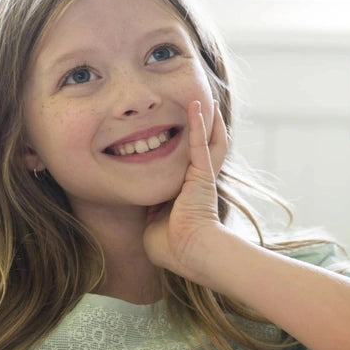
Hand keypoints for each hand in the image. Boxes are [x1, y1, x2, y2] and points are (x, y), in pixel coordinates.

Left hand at [143, 99, 228, 279]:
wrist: (191, 253)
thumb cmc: (172, 248)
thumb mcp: (154, 225)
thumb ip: (149, 213)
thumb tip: (140, 210)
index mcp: (186, 192)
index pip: (185, 163)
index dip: (183, 147)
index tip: (176, 135)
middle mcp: (197, 181)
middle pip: (205, 146)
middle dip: (204, 127)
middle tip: (202, 105)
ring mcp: (202, 176)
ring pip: (209, 139)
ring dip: (207, 118)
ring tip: (204, 97)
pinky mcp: (202, 174)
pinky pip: (199, 143)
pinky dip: (198, 123)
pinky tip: (196, 104)